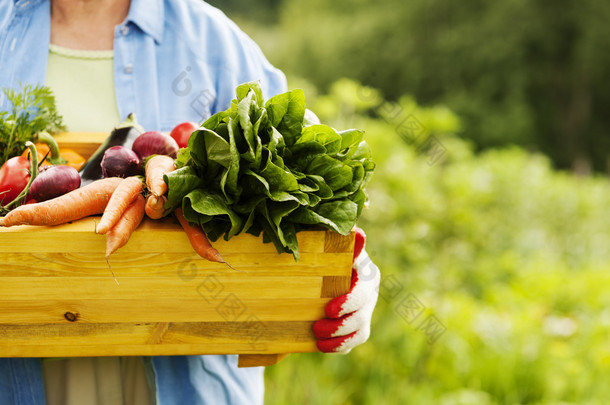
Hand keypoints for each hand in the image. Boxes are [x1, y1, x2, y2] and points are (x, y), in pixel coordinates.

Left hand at [313, 228, 379, 352]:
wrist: (321, 271)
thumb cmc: (328, 254)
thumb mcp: (334, 247)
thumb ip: (344, 242)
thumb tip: (357, 232)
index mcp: (367, 274)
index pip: (363, 292)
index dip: (348, 303)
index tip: (329, 310)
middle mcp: (370, 293)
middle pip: (362, 315)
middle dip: (340, 325)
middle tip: (317, 327)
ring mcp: (365, 311)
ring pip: (360, 331)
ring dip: (339, 338)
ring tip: (318, 339)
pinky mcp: (358, 326)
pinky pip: (354, 341)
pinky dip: (339, 346)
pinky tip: (322, 345)